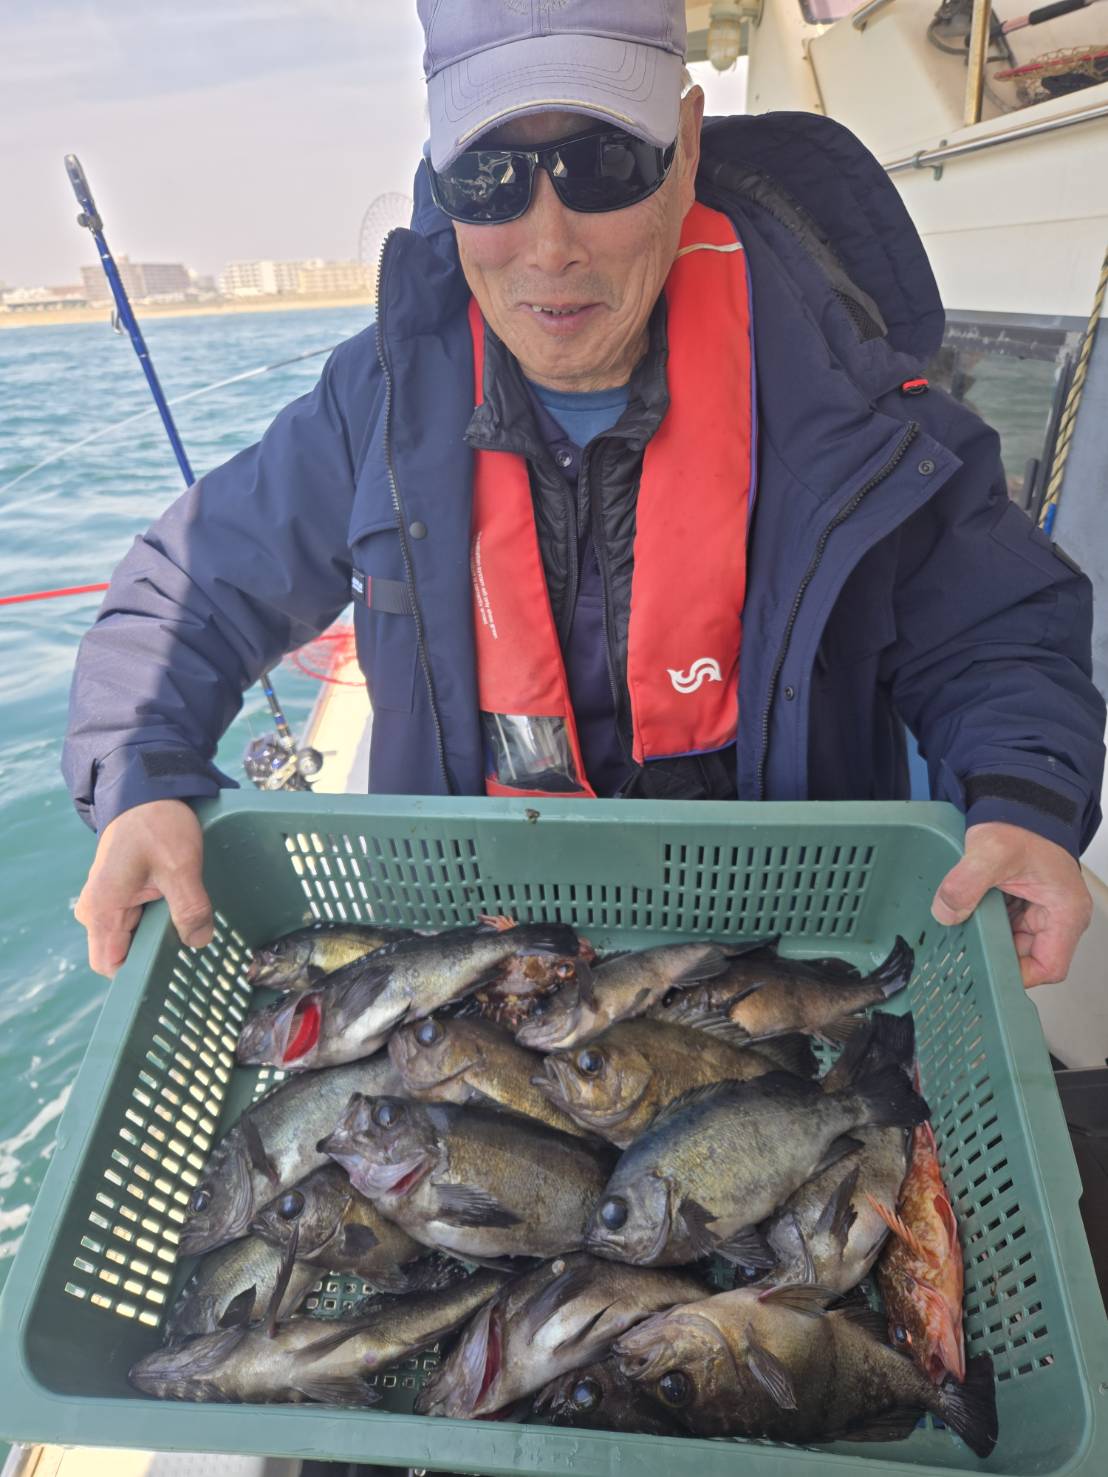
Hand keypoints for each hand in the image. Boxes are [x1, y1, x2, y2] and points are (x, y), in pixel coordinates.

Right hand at [75, 799, 213, 977]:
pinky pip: (136, 922)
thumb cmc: (157, 824)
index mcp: (102, 910)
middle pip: (122, 954)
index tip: (176, 977)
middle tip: (196, 960)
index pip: (111, 965)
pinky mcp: (120, 893)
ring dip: (160, 941)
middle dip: (155, 959)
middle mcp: (97, 911)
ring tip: (196, 940)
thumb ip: (189, 908)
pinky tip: (186, 921)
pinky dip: (159, 925)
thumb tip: (199, 943)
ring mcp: (107, 902)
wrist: (146, 789)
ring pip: (132, 938)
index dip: (139, 976)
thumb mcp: (180, 866)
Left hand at [931, 820, 1091, 987]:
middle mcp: (1059, 917)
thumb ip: (966, 883)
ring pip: (1012, 943)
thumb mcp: (991, 851)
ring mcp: (1041, 911)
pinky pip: (1004, 927)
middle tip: (961, 950)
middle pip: (1028, 958)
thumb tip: (946, 914)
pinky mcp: (1024, 904)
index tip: (984, 968)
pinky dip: (985, 924)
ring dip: (988, 939)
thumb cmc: (1020, 824)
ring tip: (961, 931)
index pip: (1049, 967)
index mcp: (1066, 913)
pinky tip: (966, 917)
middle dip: (995, 955)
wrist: (1016, 802)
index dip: (1018, 975)